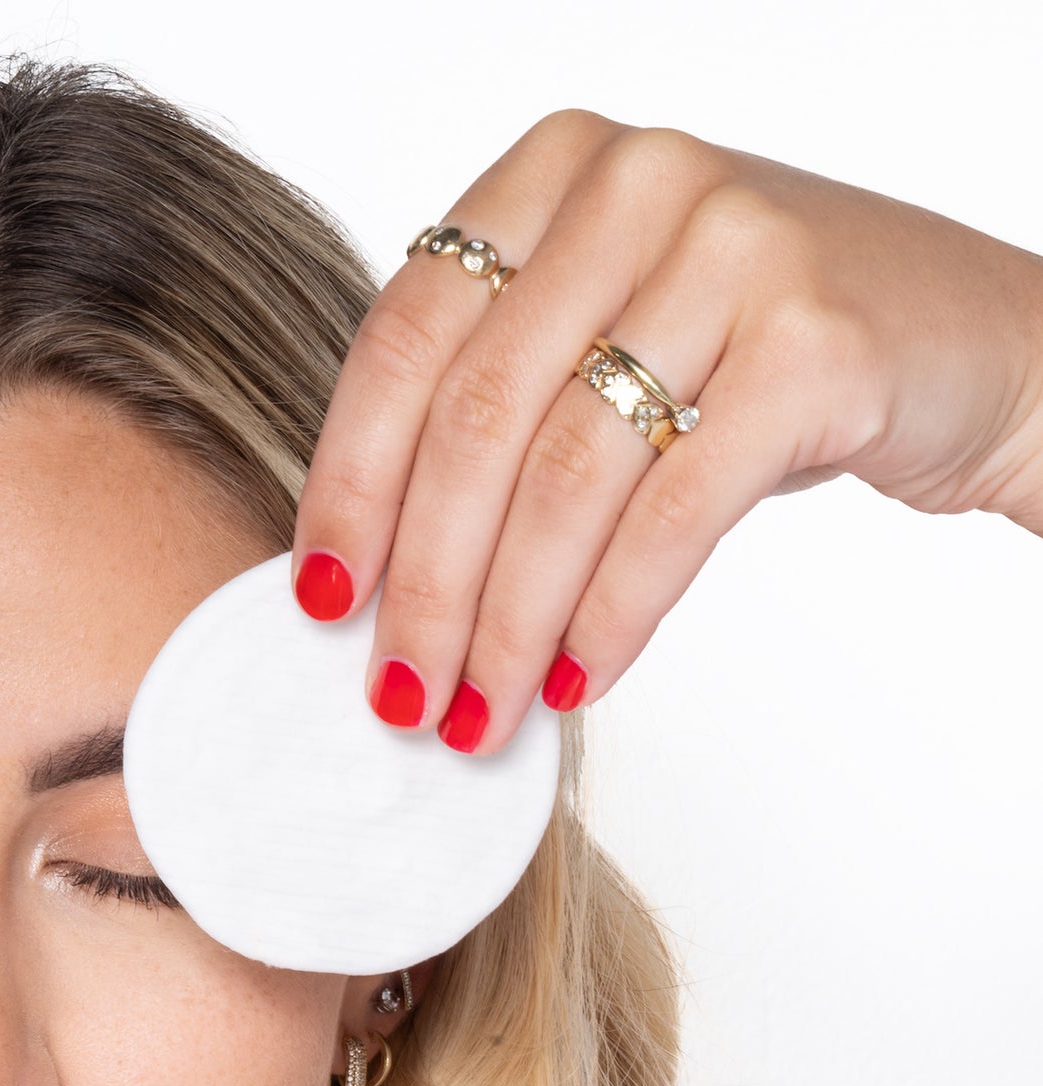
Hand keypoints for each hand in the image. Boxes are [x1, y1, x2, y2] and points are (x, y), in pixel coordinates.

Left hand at [292, 110, 1042, 754]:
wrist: (964, 343)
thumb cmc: (750, 355)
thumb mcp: (605, 338)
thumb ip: (493, 406)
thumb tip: (361, 580)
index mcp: (551, 172)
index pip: (403, 342)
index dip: (348, 486)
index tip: (321, 604)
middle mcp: (634, 185)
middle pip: (474, 422)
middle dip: (425, 584)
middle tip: (402, 695)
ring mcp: (732, 249)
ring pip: (565, 477)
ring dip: (508, 623)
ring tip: (479, 713)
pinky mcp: (815, 340)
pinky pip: (672, 512)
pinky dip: (612, 614)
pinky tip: (579, 680)